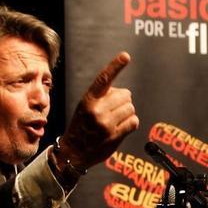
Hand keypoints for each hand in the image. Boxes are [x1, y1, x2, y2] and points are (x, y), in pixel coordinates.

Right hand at [57, 52, 138, 169]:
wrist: (73, 152)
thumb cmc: (81, 127)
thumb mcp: (84, 108)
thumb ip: (101, 98)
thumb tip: (123, 94)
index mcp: (88, 100)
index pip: (103, 79)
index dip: (115, 66)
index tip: (125, 56)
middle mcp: (96, 110)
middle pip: (125, 95)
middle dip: (123, 101)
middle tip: (113, 110)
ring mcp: (106, 124)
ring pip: (131, 108)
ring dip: (127, 113)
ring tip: (115, 120)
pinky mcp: (115, 135)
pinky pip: (133, 122)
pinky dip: (130, 124)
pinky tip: (120, 128)